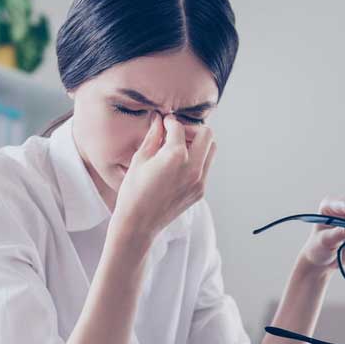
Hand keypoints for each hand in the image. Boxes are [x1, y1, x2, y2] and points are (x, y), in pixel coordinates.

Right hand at [111, 112, 216, 240]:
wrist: (138, 224)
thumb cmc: (133, 191)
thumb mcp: (140, 159)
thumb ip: (153, 136)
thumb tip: (159, 119)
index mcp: (176, 156)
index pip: (180, 127)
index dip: (170, 122)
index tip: (164, 123)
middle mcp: (193, 168)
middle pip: (206, 134)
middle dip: (191, 130)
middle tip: (175, 135)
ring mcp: (199, 181)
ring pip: (211, 150)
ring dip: (197, 144)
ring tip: (177, 150)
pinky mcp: (200, 192)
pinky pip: (205, 167)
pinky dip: (196, 160)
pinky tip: (178, 166)